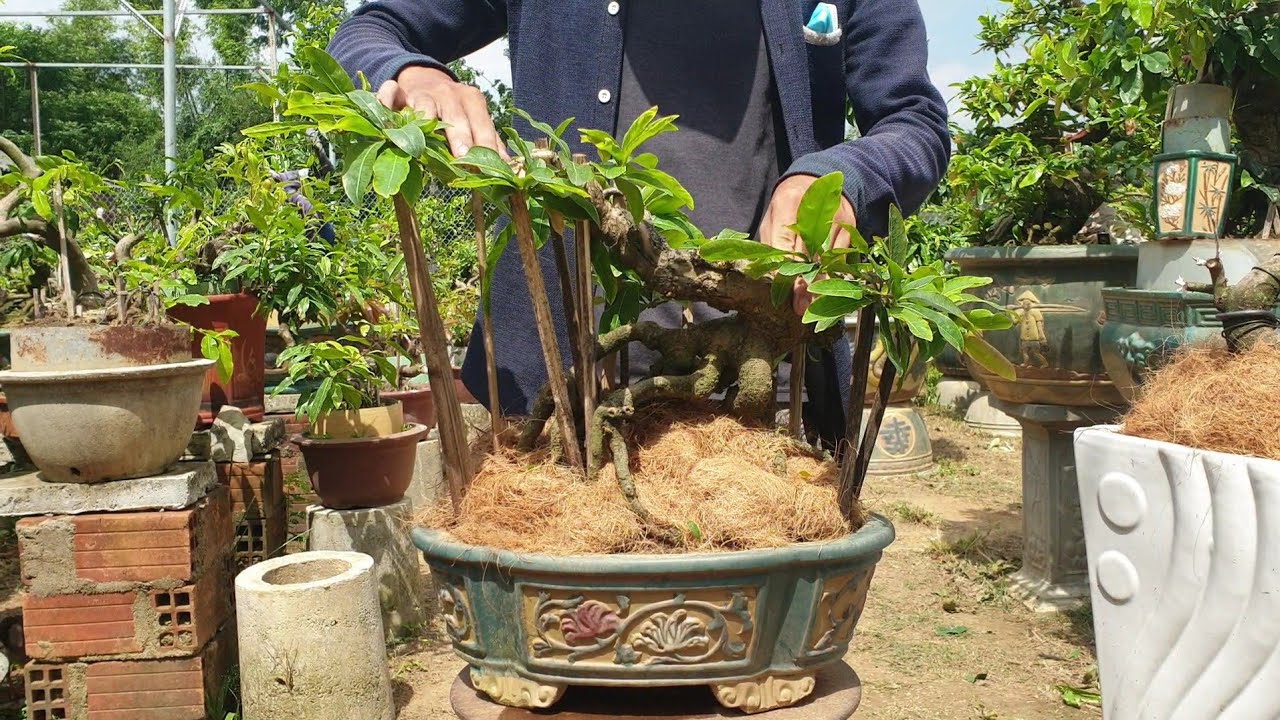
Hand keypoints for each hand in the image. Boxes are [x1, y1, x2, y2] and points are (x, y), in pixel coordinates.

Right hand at [377, 66, 506, 158]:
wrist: (423, 78)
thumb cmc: (452, 108)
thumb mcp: (473, 118)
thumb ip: (488, 139)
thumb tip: (509, 166)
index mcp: (472, 100)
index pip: (483, 125)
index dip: (487, 145)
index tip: (492, 166)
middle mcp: (449, 93)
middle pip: (457, 116)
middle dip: (461, 137)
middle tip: (464, 157)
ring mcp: (423, 92)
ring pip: (425, 106)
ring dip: (427, 121)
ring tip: (426, 143)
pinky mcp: (398, 90)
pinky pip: (391, 91)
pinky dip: (387, 98)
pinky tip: (385, 107)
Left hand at [759, 174, 855, 315]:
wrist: (816, 178)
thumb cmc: (787, 205)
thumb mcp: (772, 219)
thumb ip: (771, 245)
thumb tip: (771, 279)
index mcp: (787, 204)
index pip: (785, 244)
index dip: (785, 272)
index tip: (783, 295)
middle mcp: (815, 211)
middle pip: (810, 254)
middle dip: (805, 284)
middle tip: (801, 309)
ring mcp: (836, 218)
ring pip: (830, 258)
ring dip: (823, 285)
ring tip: (816, 308)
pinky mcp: (850, 226)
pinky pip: (844, 255)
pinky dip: (837, 275)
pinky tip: (832, 294)